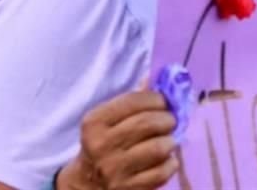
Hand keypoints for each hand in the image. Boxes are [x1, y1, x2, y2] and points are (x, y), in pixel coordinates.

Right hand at [57, 91, 177, 189]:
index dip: (156, 98)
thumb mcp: (108, 120)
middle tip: (170, 120)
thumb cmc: (104, 143)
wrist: (86, 184)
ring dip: (170, 141)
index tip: (164, 101)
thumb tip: (152, 78)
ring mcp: (115, 170)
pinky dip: (170, 163)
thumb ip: (131, 100)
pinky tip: (165, 159)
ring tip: (167, 140)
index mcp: (95, 123)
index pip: (133, 101)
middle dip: (167, 118)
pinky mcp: (129, 189)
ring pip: (158, 148)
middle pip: (148, 123)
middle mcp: (102, 146)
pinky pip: (162, 171)